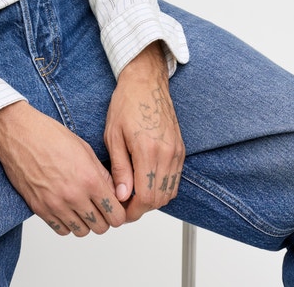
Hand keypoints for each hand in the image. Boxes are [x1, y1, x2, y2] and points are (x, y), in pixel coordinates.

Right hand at [0, 101, 126, 236]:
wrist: (18, 133)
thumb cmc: (49, 135)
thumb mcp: (84, 148)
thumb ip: (102, 174)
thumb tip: (114, 192)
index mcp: (89, 178)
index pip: (116, 215)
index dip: (118, 212)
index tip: (114, 207)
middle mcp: (74, 195)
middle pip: (101, 227)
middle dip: (104, 218)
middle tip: (99, 207)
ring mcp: (55, 204)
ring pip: (82, 232)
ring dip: (85, 222)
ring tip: (81, 207)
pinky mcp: (39, 209)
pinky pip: (61, 230)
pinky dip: (67, 223)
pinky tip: (66, 208)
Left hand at [104, 41, 184, 221]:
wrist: (146, 82)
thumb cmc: (127, 103)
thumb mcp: (113, 135)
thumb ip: (120, 168)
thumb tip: (122, 195)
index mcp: (148, 150)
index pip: (146, 196)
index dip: (133, 210)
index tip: (121, 211)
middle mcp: (167, 154)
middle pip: (159, 198)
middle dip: (141, 208)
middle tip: (124, 205)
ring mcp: (176, 152)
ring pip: (169, 192)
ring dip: (152, 199)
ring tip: (133, 194)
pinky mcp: (180, 150)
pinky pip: (175, 179)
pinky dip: (162, 187)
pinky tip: (146, 182)